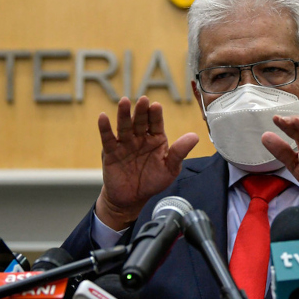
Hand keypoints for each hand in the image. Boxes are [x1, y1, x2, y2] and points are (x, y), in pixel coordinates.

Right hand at [96, 96, 198, 230]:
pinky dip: (105, 128)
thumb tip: (195, 136)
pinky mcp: (111, 152)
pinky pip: (108, 139)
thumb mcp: (170, 168)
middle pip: (140, 121)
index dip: (156, 115)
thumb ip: (180, 152)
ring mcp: (125, 144)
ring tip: (124, 102)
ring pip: (124, 127)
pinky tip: (103, 117)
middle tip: (143, 100)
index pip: (156, 123)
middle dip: (141, 111)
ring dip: (123, 114)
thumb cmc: (153, 181)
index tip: (156, 106)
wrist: (132, 199)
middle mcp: (140, 138)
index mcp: (156, 139)